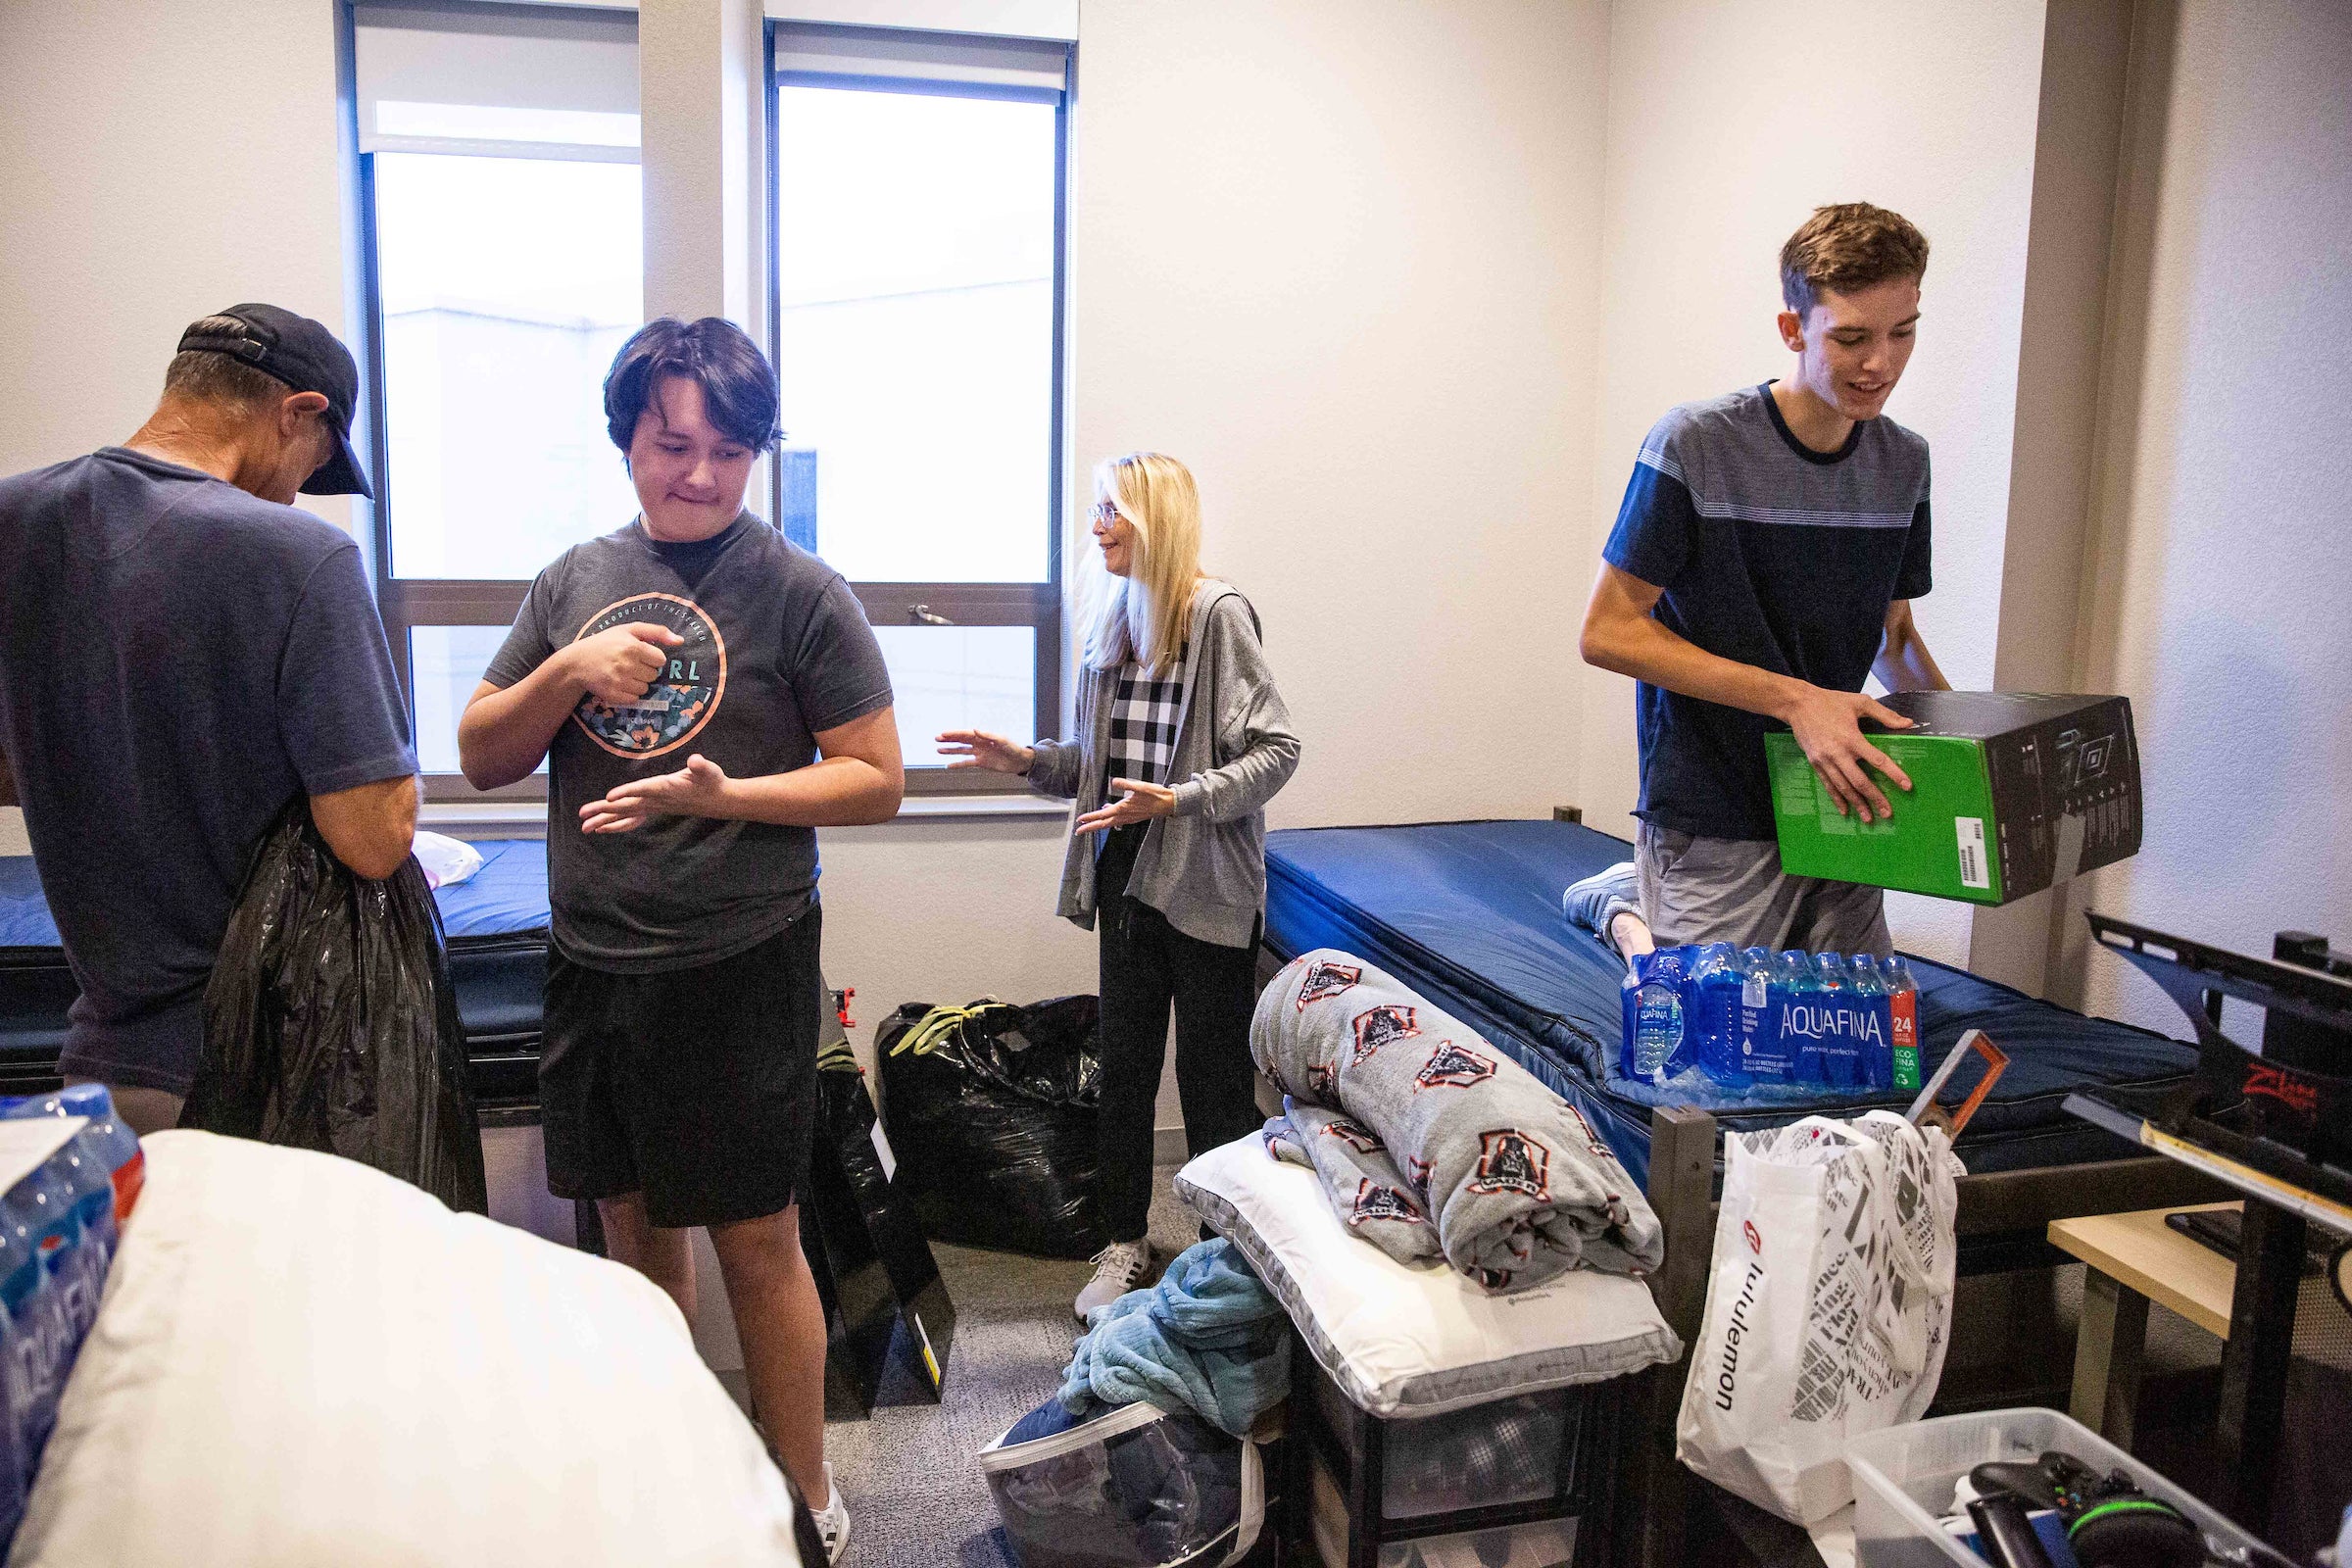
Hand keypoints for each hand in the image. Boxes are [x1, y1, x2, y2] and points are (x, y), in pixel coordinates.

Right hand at [566, 622, 684, 705]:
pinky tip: (618, 683)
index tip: (640, 655)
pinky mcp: (613, 695)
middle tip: (629, 664)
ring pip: (645, 688)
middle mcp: (627, 664)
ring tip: (622, 674)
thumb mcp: (629, 630)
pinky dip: (629, 693)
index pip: (661, 660)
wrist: (577, 661)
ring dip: (637, 683)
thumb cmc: (606, 643)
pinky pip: (634, 699)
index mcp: (633, 647)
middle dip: (644, 670)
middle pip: (654, 675)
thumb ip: (657, 632)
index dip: (652, 658)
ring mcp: (620, 681)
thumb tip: (680, 641)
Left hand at [579, 753, 731, 833]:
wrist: (718, 800)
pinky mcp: (655, 809)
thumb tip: (696, 761)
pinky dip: (617, 824)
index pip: (643, 790)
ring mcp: (655, 807)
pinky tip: (603, 828)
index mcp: (666, 788)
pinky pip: (632, 819)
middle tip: (582, 816)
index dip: (625, 793)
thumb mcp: (709, 770)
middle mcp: (657, 801)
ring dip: (605, 821)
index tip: (608, 798)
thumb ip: (701, 766)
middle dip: (603, 811)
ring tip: (585, 827)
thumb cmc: (712, 780)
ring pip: (626, 815)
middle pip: (626, 807)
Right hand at [936, 728, 1035, 775]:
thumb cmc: (1012, 748)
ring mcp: (979, 753)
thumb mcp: (1001, 740)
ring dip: (950, 750)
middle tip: (936, 738)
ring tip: (938, 750)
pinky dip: (957, 764)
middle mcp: (979, 743)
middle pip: (961, 740)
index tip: (943, 734)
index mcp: (983, 736)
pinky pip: (966, 763)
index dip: (954, 734)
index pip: (965, 734)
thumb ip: (987, 735)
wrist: (1020, 761)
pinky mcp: (981, 762)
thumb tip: (975, 729)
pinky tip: (948, 765)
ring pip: (961, 751)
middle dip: (949, 740)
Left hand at [1074, 777, 1176, 833]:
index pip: (1103, 815)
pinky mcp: (1133, 817)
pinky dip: (1109, 818)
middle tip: (1077, 831)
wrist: (1169, 804)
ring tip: (1088, 824)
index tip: (1079, 820)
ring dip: (1098, 824)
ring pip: (1110, 823)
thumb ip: (1127, 784)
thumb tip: (1114, 782)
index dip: (1090, 817)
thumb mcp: (1141, 786)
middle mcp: (1124, 816)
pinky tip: (1107, 810)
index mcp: (1123, 809)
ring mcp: (1129, 818)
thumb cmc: (1156, 795)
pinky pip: (1117, 820)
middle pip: (1103, 824)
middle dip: (1090, 828)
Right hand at [1782, 685, 1913, 821]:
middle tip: (1888, 813)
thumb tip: (1907, 723)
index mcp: (1852, 738)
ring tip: (1869, 818)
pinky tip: (1845, 810)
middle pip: (1860, 781)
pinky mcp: (1815, 763)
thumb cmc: (1831, 701)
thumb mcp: (1860, 702)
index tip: (1906, 786)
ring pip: (1843, 787)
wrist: (1798, 705)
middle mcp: (1838, 753)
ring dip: (1857, 804)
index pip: (1877, 760)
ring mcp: (1824, 760)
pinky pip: (1828, 785)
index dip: (1893, 774)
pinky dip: (1837, 799)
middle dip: (1875, 798)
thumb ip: (1885, 714)